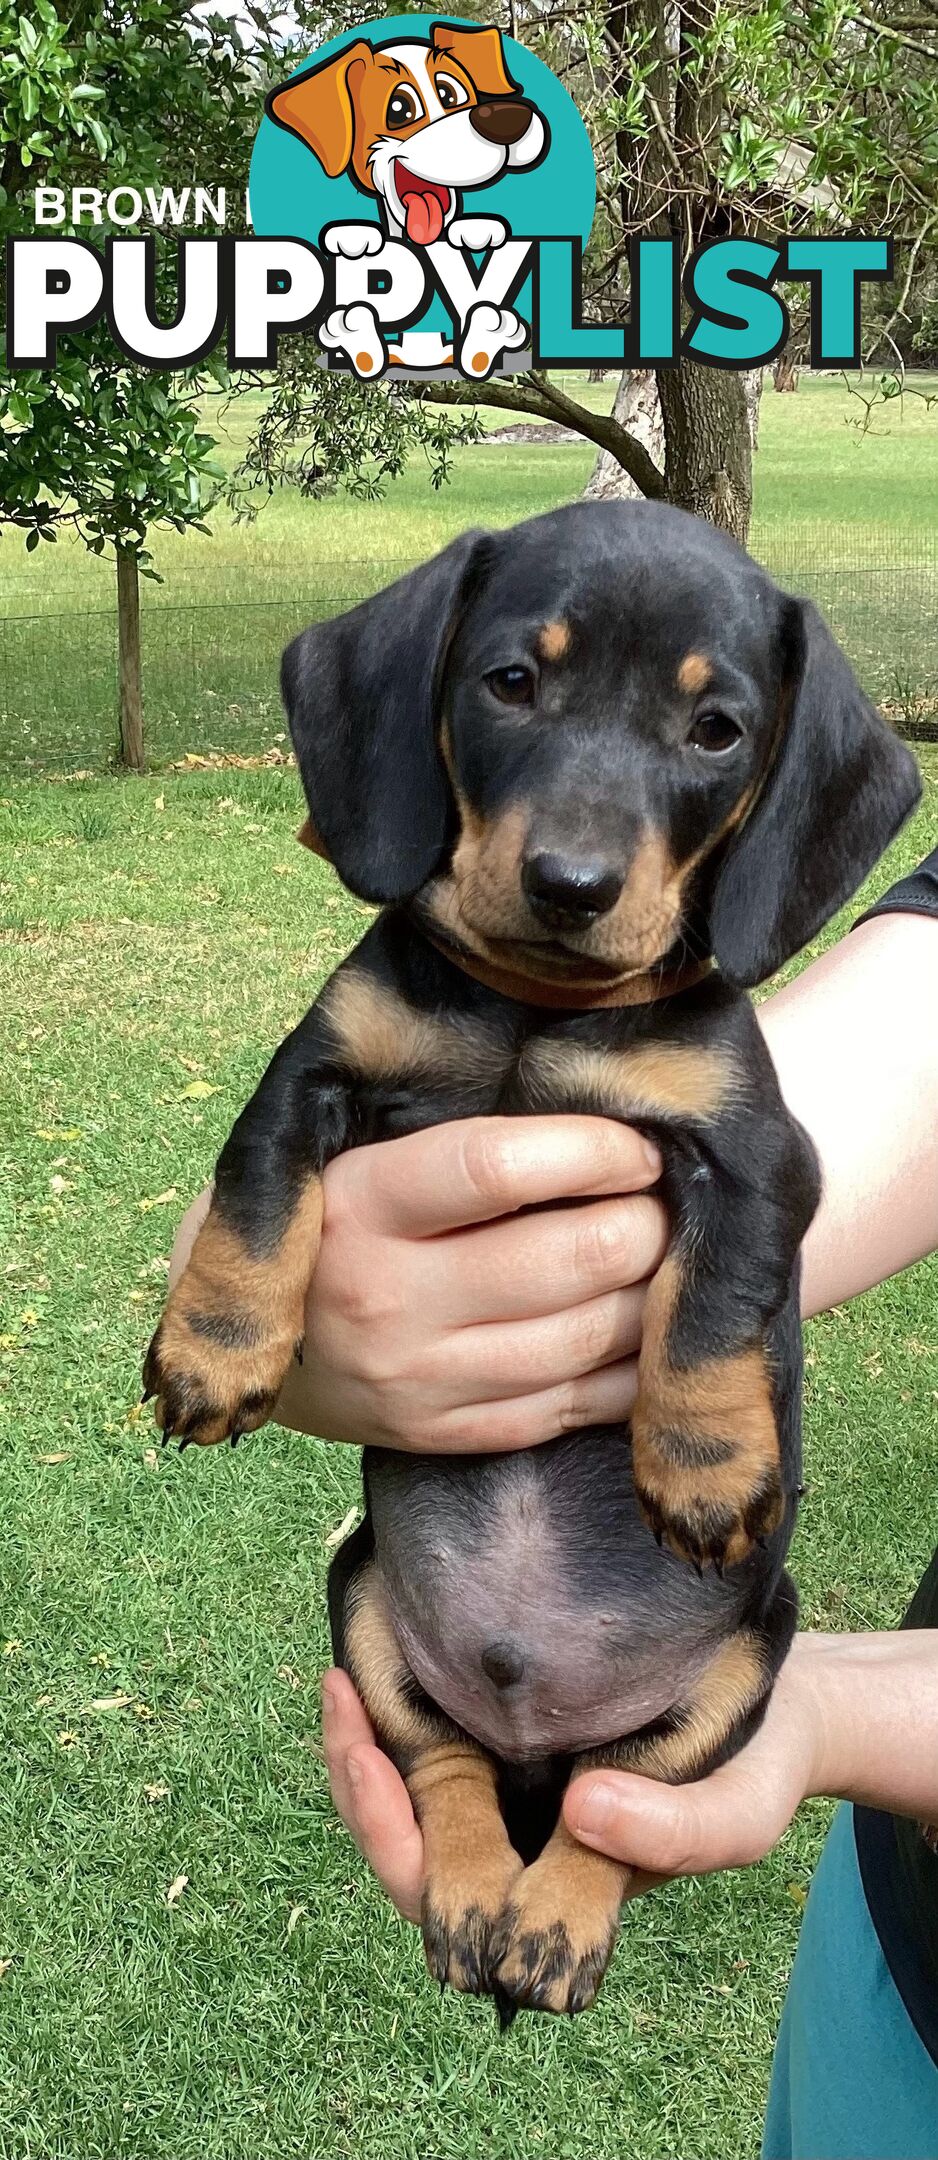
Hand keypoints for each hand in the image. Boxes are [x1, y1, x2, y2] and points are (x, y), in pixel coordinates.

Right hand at [173, 1116, 664, 1453]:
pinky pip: (573, 1407)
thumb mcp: (349, 1153)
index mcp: (357, 1204)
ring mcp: (418, 1379)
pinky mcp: (445, 1435)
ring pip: (584, 1338)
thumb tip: (593, 1110)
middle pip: (561, 1259)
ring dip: (652, 1296)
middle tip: (666, 1204)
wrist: (243, 1338)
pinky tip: (651, 1332)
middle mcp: (385, 1298)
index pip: (495, 1166)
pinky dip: (633, 1369)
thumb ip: (449, 1137)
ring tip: (668, 1260)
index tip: (637, 1146)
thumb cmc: (324, 1217)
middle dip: (642, 1226)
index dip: (591, 1150)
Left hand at [319, 1637, 826, 1924]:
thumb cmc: (756, 1768)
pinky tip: (382, 1648)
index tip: (370, 1763)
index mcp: (552, 1888)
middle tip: (339, 1691)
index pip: (450, 1898)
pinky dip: (401, 1701)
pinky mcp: (511, 1731)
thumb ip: (675, 1832)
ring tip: (343, 1676)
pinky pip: (435, 1735)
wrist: (783, 1707)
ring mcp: (510, 1788)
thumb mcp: (737, 1811)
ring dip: (365, 1741)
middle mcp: (517, 1844)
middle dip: (358, 1781)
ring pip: (409, 1792)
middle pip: (407, 1845)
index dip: (400, 1847)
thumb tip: (582, 1812)